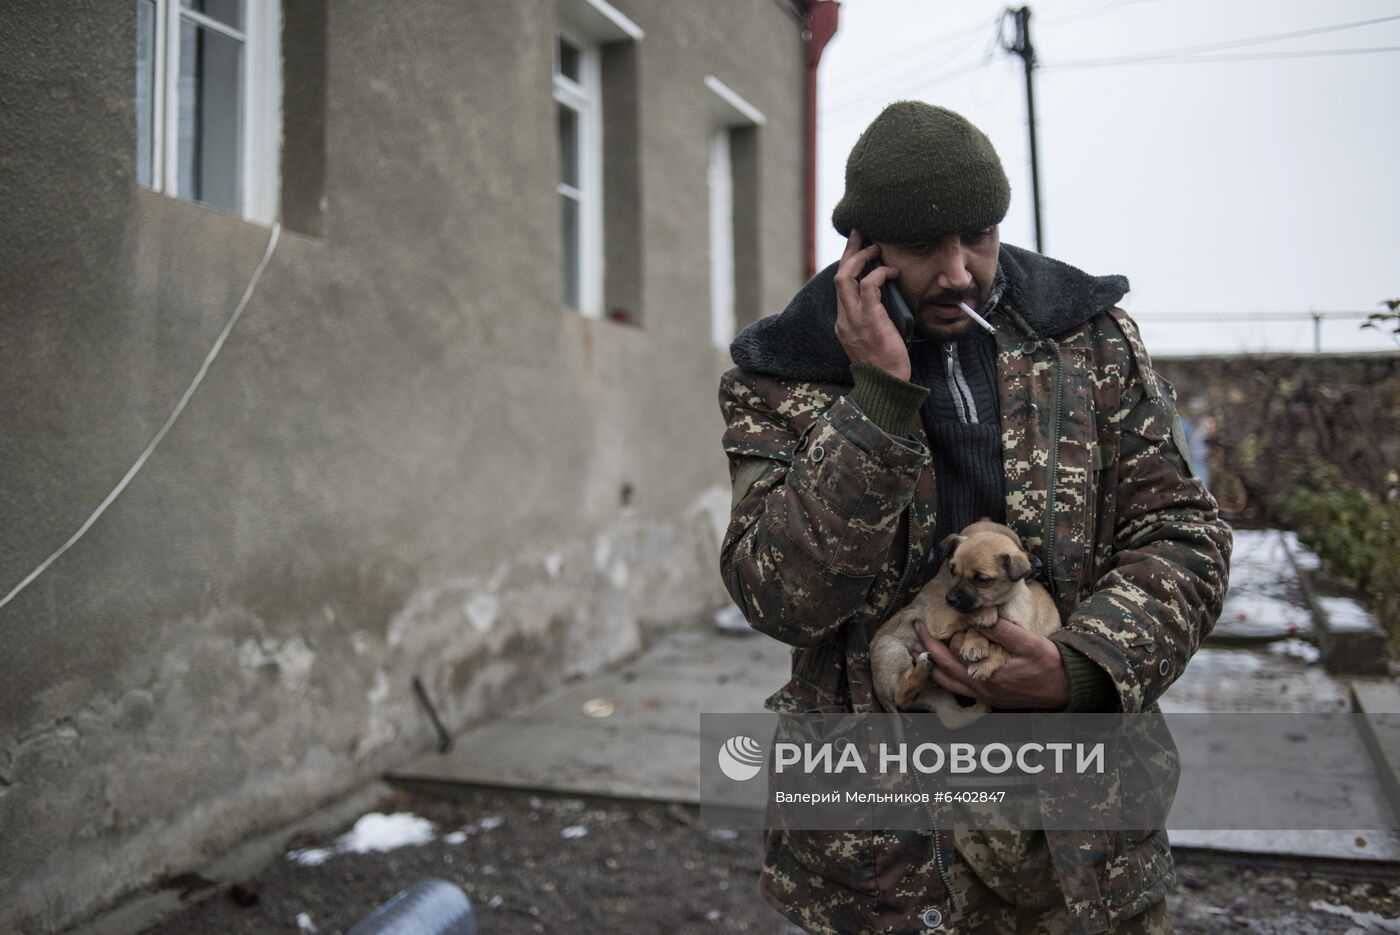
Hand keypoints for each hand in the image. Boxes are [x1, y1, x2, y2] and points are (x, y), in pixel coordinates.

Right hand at [833, 229, 909, 380]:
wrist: (885, 386)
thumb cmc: (886, 365)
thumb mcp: (874, 338)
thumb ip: (874, 319)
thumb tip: (889, 299)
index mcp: (844, 322)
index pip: (842, 287)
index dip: (849, 264)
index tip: (857, 248)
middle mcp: (844, 318)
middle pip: (839, 275)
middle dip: (850, 251)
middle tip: (860, 232)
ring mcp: (854, 319)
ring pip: (847, 277)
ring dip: (862, 257)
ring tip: (877, 247)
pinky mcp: (869, 320)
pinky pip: (869, 287)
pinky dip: (880, 274)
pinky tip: (892, 271)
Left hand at [915, 620, 1070, 709]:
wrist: (1066, 689)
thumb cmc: (1050, 665)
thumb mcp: (1030, 644)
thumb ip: (1004, 632)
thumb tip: (981, 618)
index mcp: (985, 676)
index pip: (948, 657)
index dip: (933, 639)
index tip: (921, 623)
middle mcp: (980, 689)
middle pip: (941, 671)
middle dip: (925, 650)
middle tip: (915, 632)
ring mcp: (984, 696)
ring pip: (947, 683)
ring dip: (932, 665)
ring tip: (920, 650)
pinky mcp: (990, 698)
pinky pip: (959, 689)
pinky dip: (946, 676)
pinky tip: (943, 666)